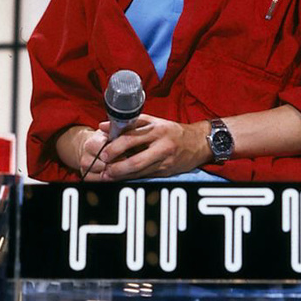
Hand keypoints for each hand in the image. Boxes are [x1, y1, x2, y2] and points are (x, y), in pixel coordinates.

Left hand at [83, 115, 209, 180]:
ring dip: (121, 176)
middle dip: (117, 167)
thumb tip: (103, 126)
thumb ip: (129, 123)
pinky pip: (145, 176)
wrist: (198, 143)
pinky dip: (131, 178)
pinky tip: (121, 178)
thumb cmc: (172, 131)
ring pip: (140, 172)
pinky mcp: (165, 173)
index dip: (115, 147)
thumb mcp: (153, 122)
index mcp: (157, 130)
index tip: (103, 152)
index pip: (131, 138)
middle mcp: (161, 146)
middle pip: (135, 160)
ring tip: (108, 176)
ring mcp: (164, 162)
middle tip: (104, 169)